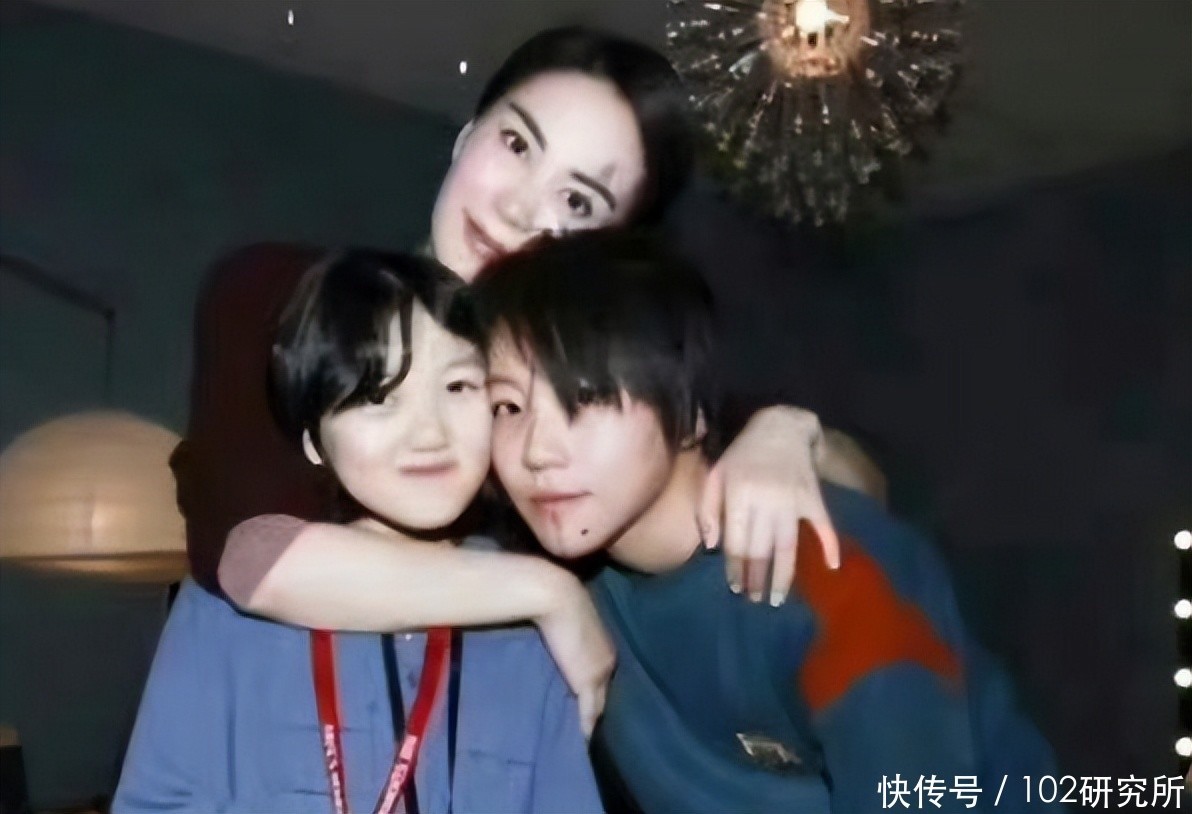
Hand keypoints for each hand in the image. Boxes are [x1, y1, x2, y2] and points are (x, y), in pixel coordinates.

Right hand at [534, 572, 615, 738]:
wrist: (554, 594)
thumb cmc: (556, 597)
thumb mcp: (570, 618)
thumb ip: (570, 634)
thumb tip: (558, 640)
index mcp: (605, 646)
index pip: (605, 677)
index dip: (599, 692)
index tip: (592, 706)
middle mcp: (608, 660)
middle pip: (607, 694)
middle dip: (601, 709)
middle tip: (593, 729)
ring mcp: (600, 671)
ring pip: (600, 706)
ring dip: (595, 721)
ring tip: (587, 738)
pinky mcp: (586, 681)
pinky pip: (589, 712)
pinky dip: (586, 727)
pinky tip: (582, 741)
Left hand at [698, 405, 839, 606]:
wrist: (781, 426)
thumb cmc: (743, 454)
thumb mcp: (716, 474)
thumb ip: (708, 509)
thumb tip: (712, 547)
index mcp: (738, 494)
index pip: (736, 543)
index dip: (735, 568)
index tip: (735, 588)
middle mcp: (766, 500)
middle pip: (761, 550)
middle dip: (757, 579)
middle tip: (755, 600)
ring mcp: (793, 500)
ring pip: (788, 547)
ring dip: (783, 576)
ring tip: (776, 598)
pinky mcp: (814, 496)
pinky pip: (824, 525)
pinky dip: (830, 545)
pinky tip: (832, 566)